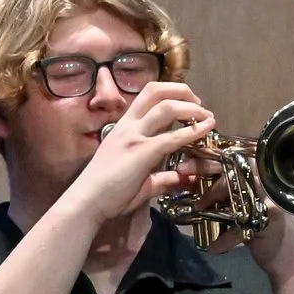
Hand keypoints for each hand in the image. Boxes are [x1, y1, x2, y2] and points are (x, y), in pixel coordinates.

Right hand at [55, 81, 213, 231]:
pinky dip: (194, 130)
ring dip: (191, 107)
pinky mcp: (142, 152)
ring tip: (206, 116)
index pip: (147, 97)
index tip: (189, 105)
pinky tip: (207, 128)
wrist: (86, 203)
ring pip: (166, 106)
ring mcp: (134, 137)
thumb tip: (185, 178)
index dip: (171, 94)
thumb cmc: (106, 194)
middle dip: (182, 90)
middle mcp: (128, 126)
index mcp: (124, 128)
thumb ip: (162, 177)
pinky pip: (172, 136)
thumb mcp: (138, 180)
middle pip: (156, 91)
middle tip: (199, 103)